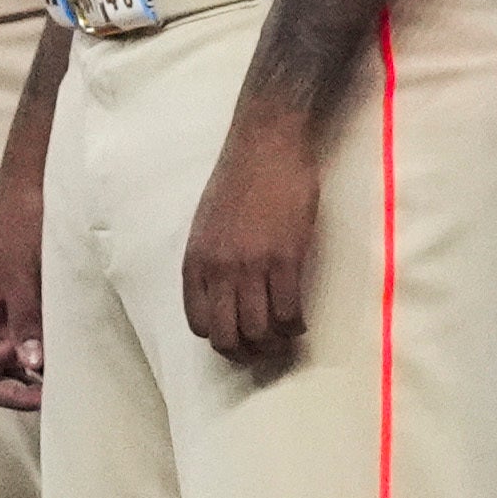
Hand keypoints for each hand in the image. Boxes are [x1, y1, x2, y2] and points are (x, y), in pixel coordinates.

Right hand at [0, 138, 47, 410]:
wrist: (37, 186)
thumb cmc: (22, 223)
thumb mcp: (24, 272)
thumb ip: (26, 319)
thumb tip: (31, 365)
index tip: (29, 356)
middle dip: (12, 389)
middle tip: (48, 396)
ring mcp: (3, 315)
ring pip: (7, 363)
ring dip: (28, 377)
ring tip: (59, 382)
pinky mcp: (25, 308)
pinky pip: (26, 343)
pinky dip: (40, 356)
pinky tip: (63, 360)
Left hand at [179, 97, 324, 373]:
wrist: (266, 144)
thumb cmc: (239, 177)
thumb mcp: (206, 223)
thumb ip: (209, 259)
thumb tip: (221, 289)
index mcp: (195, 262)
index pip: (199, 324)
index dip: (221, 339)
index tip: (239, 338)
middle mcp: (218, 270)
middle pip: (228, 336)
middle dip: (247, 354)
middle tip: (265, 352)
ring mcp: (252, 265)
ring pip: (259, 330)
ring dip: (275, 344)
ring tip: (286, 338)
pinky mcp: (286, 258)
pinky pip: (288, 310)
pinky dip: (295, 325)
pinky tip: (301, 322)